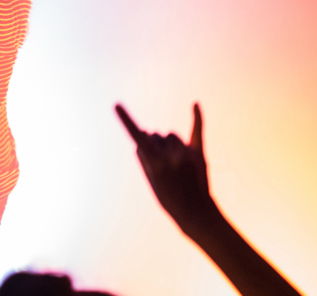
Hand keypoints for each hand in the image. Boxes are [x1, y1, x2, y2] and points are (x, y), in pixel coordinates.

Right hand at [115, 103, 215, 229]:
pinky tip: (194, 104)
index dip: (126, 120)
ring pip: (170, 135)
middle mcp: (172, 154)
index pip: (138, 137)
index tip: (116, 105)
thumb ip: (143, 156)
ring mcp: (187, 152)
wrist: (196, 213)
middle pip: (155, 135)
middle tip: (161, 166)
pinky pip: (197, 130)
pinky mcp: (199, 153)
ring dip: (168, 143)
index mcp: (156, 163)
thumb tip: (142, 136)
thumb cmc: (168, 199)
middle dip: (154, 144)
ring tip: (174, 163)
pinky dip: (197, 117)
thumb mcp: (150, 180)